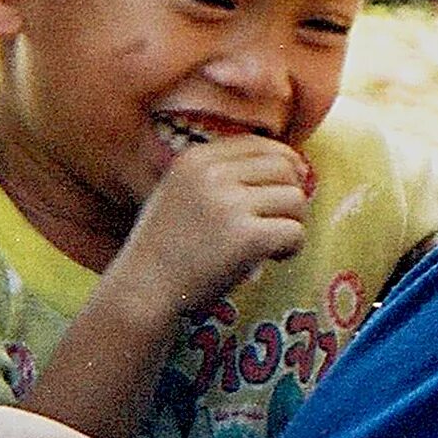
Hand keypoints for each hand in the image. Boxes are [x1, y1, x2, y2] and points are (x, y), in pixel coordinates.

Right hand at [101, 135, 312, 318]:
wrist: (142, 293)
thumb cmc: (166, 251)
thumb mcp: (180, 192)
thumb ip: (220, 175)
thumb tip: (290, 166)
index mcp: (195, 158)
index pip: (259, 144)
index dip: (283, 165)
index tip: (284, 190)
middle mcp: (212, 174)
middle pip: (285, 167)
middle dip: (290, 196)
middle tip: (278, 223)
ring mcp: (229, 204)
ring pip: (295, 199)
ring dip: (292, 223)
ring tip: (271, 245)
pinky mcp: (246, 237)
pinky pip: (295, 232)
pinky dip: (291, 248)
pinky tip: (272, 260)